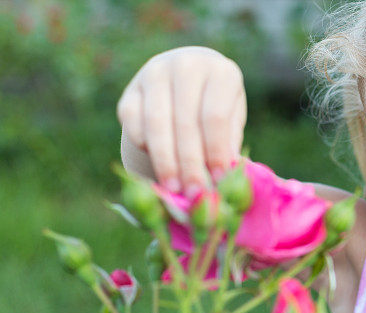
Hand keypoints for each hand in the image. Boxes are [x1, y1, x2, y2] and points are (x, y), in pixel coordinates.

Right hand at [117, 46, 246, 195]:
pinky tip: (157, 167)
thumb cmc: (217, 104)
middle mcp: (186, 65)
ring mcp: (154, 73)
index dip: (216, 151)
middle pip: (185, 123)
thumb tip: (228, 173)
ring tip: (174, 189)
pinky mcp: (131, 89)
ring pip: (156, 124)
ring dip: (165, 161)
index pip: (215, 117)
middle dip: (190, 163)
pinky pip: (133, 122)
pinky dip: (144, 147)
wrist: (187, 78)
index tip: (218, 179)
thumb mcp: (233, 117)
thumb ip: (230, 141)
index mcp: (220, 72)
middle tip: (194, 192)